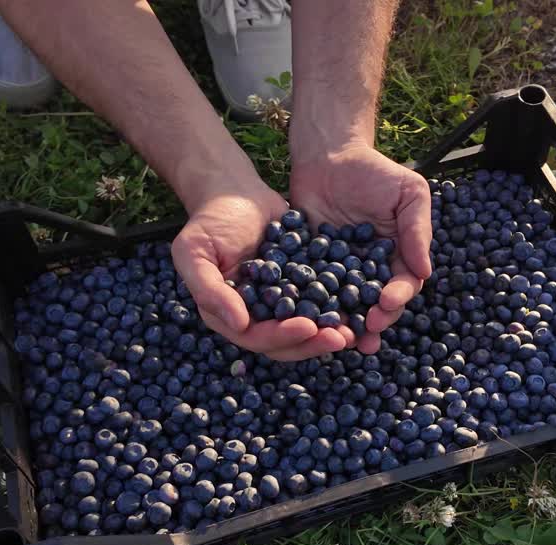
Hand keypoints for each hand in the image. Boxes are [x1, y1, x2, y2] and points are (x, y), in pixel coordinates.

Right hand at [171, 186, 351, 360]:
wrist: (235, 191)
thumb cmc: (210, 220)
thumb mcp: (194, 252)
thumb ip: (210, 290)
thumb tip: (239, 325)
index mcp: (227, 315)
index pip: (256, 337)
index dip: (282, 336)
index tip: (309, 327)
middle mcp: (254, 316)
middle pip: (286, 342)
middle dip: (313, 342)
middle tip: (343, 337)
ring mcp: (279, 303)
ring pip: (306, 328)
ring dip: (330, 331)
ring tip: (357, 330)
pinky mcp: (300, 286)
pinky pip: (321, 302)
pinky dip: (339, 307)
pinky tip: (361, 305)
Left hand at [289, 142, 432, 353]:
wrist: (328, 155)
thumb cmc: (375, 172)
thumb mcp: (408, 194)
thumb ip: (417, 231)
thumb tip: (425, 272)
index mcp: (396, 258)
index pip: (402, 285)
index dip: (396, 297)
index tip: (387, 303)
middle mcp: (369, 272)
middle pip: (374, 306)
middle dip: (372, 322)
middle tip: (365, 333)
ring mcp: (338, 273)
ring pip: (343, 307)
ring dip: (342, 326)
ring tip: (338, 340)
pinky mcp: (309, 269)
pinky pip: (309, 292)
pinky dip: (308, 308)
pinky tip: (305, 320)